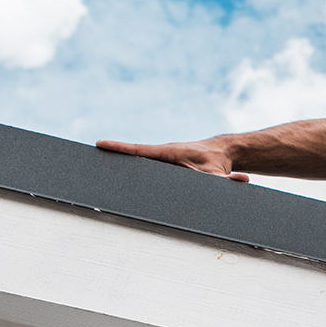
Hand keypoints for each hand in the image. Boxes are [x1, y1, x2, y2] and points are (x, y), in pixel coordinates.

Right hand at [97, 137, 247, 181]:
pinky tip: (113, 173)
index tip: (101, 143)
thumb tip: (235, 183)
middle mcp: (161, 155)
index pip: (140, 150)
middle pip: (132, 156)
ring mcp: (160, 160)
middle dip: (112, 154)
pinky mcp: (161, 165)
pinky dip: (129, 165)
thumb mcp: (218, 174)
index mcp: (169, 153)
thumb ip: (222, 181)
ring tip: (93, 165)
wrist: (220, 153)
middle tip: (90, 151)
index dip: (121, 148)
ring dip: (119, 160)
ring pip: (137, 161)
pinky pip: (143, 165)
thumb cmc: (216, 163)